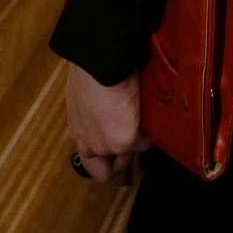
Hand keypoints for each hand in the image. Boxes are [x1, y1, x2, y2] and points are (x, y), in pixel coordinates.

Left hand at [65, 61, 145, 180]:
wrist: (101, 60)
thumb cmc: (93, 66)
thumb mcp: (86, 94)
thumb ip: (95, 112)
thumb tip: (110, 110)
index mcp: (79, 132)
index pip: (93, 164)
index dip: (107, 159)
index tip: (119, 146)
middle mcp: (89, 145)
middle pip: (107, 172)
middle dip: (124, 158)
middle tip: (137, 135)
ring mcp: (107, 146)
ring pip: (131, 158)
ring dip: (139, 143)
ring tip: (146, 120)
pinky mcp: (125, 141)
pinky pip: (147, 142)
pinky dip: (152, 130)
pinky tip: (151, 111)